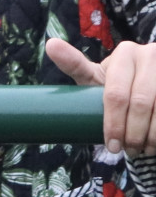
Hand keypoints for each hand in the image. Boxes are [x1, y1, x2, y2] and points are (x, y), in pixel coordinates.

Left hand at [46, 37, 155, 155]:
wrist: (152, 87)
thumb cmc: (119, 84)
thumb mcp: (98, 77)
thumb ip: (75, 64)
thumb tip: (51, 44)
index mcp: (127, 52)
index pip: (116, 94)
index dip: (113, 123)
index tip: (111, 146)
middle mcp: (152, 55)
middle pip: (140, 104)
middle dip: (133, 134)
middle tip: (128, 151)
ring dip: (153, 137)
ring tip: (145, 150)